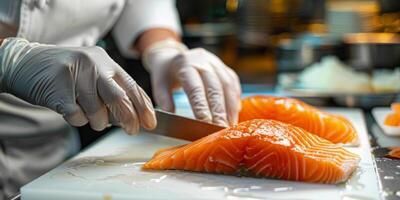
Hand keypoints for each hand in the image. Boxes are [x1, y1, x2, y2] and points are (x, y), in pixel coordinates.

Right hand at [0, 37, 155, 133]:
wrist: (25, 62)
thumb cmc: (64, 73)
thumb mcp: (93, 73)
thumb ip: (112, 89)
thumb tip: (135, 116)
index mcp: (105, 61)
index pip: (132, 86)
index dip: (144, 107)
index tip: (151, 123)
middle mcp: (93, 64)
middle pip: (120, 98)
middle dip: (129, 119)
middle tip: (132, 131)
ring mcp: (75, 74)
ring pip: (97, 112)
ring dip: (95, 121)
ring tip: (86, 113)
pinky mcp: (57, 87)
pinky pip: (76, 116)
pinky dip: (76, 119)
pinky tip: (69, 109)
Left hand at [143, 39, 240, 125]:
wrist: (173, 56)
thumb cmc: (166, 74)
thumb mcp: (159, 84)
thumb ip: (165, 100)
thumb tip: (172, 118)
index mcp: (185, 64)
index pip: (195, 88)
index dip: (201, 106)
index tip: (205, 123)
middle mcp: (203, 61)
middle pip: (215, 87)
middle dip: (219, 110)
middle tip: (221, 129)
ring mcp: (216, 63)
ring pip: (228, 85)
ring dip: (230, 107)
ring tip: (229, 125)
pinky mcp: (225, 68)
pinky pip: (233, 83)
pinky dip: (235, 99)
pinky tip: (233, 114)